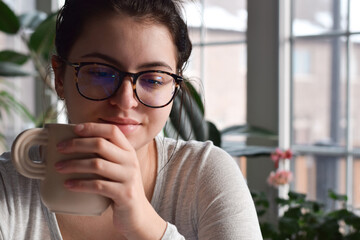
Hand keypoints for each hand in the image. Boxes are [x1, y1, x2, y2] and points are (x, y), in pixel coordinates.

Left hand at [55, 122, 165, 238]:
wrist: (137, 213)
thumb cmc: (121, 188)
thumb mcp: (119, 168)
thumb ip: (106, 156)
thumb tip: (74, 143)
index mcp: (129, 151)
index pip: (112, 131)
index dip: (93, 127)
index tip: (75, 128)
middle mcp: (131, 161)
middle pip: (101, 144)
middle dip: (76, 144)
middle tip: (59, 148)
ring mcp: (129, 177)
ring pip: (97, 164)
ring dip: (74, 164)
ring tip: (58, 167)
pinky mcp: (124, 194)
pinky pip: (98, 185)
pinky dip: (80, 184)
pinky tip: (68, 185)